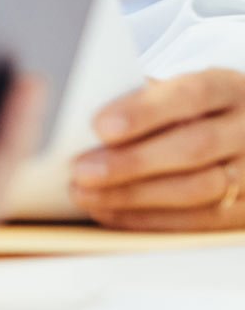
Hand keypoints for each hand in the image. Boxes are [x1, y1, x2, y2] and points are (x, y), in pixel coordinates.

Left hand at [70, 69, 244, 230]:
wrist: (242, 134)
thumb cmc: (193, 108)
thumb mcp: (180, 88)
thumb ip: (146, 99)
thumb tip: (90, 124)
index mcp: (229, 88)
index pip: (190, 95)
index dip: (144, 112)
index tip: (100, 127)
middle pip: (193, 147)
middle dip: (132, 162)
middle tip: (82, 169)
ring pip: (197, 189)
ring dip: (134, 196)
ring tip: (85, 193)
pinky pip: (199, 221)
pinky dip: (149, 219)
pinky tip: (109, 212)